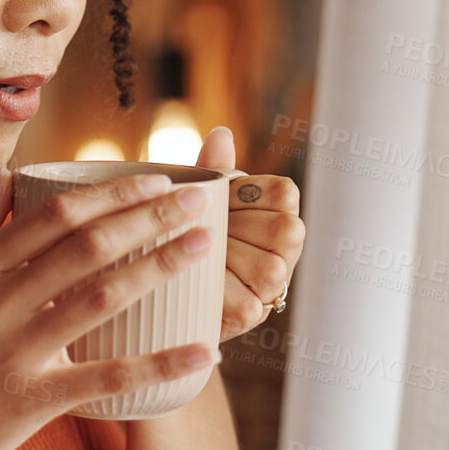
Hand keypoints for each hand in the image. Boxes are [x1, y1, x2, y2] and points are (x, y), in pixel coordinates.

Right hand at [0, 168, 220, 449]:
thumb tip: (9, 177)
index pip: (55, 215)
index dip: (111, 193)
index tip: (155, 179)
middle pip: (86, 245)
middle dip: (148, 216)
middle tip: (196, 201)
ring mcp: (14, 352)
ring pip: (101, 297)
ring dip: (160, 266)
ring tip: (202, 245)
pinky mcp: (31, 401)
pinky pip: (105, 379)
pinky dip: (158, 365)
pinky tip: (201, 353)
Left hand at [195, 126, 304, 344]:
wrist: (161, 284)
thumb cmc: (187, 230)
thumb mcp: (200, 197)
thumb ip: (214, 169)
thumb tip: (220, 134)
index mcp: (279, 210)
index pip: (284, 193)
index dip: (244, 196)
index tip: (220, 203)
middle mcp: (287, 248)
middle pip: (283, 230)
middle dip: (235, 229)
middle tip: (205, 232)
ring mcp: (275, 284)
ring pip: (266, 268)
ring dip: (225, 260)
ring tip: (198, 256)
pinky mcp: (252, 315)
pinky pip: (243, 299)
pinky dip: (213, 290)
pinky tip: (195, 282)